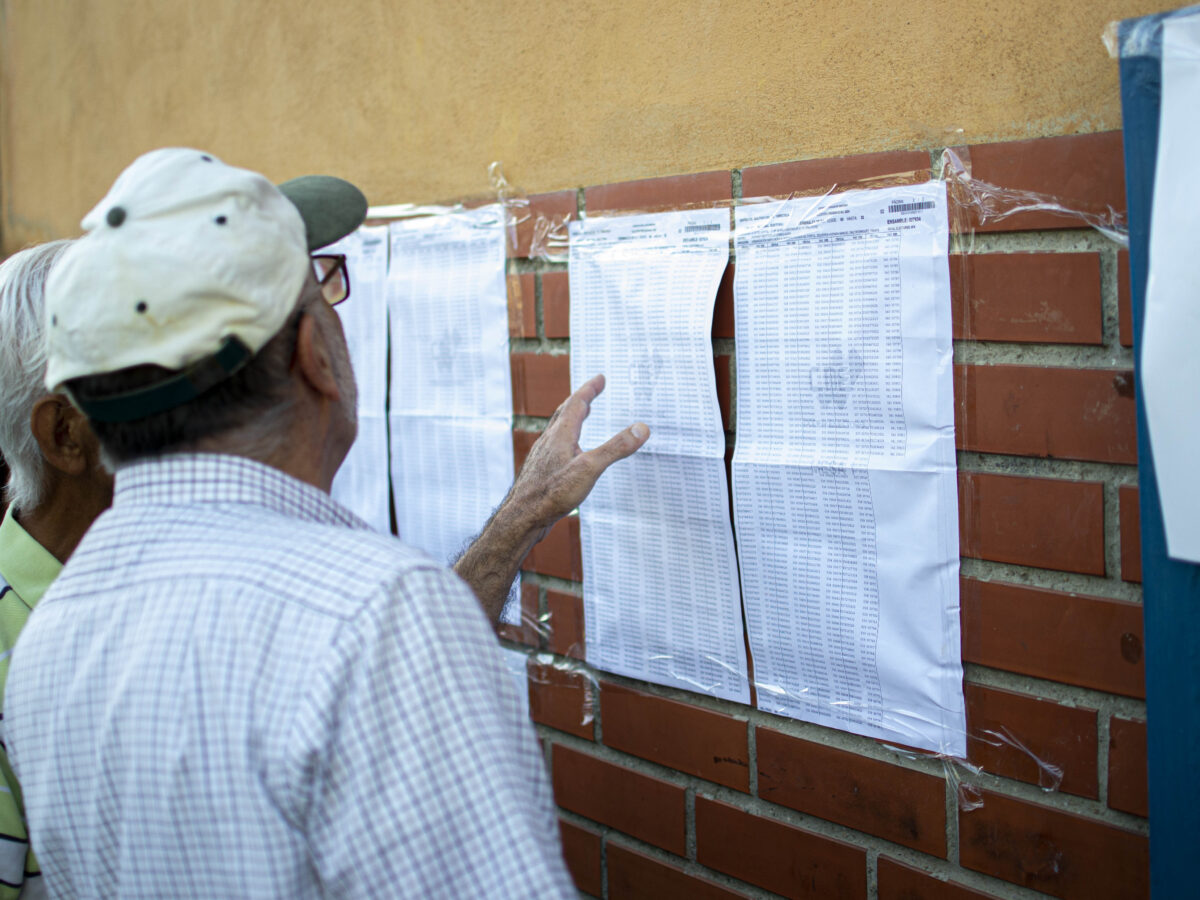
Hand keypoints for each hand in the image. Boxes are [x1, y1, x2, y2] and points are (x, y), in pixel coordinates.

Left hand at [509, 373, 649, 537]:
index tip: (600, 378)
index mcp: (561, 435)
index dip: (589, 389)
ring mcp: (542, 456)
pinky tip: (567, 452)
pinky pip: (554, 446)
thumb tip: (642, 428)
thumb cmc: (552, 493)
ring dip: (571, 418)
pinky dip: (565, 438)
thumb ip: (616, 448)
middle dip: (581, 399)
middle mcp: (549, 441)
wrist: (522, 517)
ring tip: (580, 415)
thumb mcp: (590, 469)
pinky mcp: (540, 471)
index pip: (576, 404)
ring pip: (557, 429)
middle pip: (564, 413)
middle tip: (592, 390)